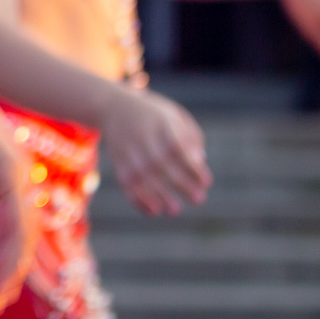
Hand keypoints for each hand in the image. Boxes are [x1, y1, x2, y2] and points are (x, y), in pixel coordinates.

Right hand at [93, 85, 211, 215]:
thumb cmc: (154, 115)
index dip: (192, 167)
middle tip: (198, 200)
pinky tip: (153, 211)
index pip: (177, 147)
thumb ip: (191, 137)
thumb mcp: (175, 115)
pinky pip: (126, 184)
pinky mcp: (118, 163)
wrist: (113, 107)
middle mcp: (142, 136)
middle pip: (161, 163)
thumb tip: (200, 162)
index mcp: (160, 122)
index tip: (206, 182)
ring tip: (175, 211)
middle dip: (181, 184)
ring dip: (159, 196)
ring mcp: (128, 150)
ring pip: (142, 177)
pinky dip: (137, 200)